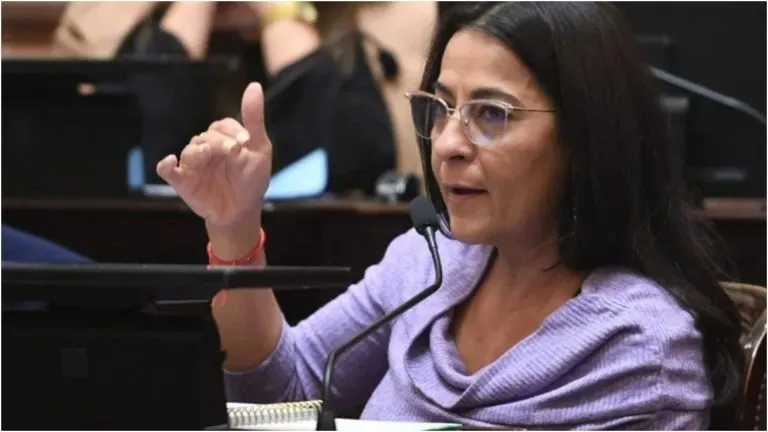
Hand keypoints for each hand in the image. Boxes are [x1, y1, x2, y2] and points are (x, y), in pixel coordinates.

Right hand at [157, 83, 271, 228]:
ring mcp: (193, 164)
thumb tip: (254, 85)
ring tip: (207, 154)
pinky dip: (166, 165)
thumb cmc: (251, 178)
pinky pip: (167, 170)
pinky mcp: (182, 181)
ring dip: (198, 151)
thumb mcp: (259, 148)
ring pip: (189, 151)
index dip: (233, 131)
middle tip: (234, 152)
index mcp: (223, 138)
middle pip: (205, 137)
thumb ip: (253, 118)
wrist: (243, 210)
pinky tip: (170, 162)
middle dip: (219, 143)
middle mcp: (206, 148)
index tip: (245, 141)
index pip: (222, 126)